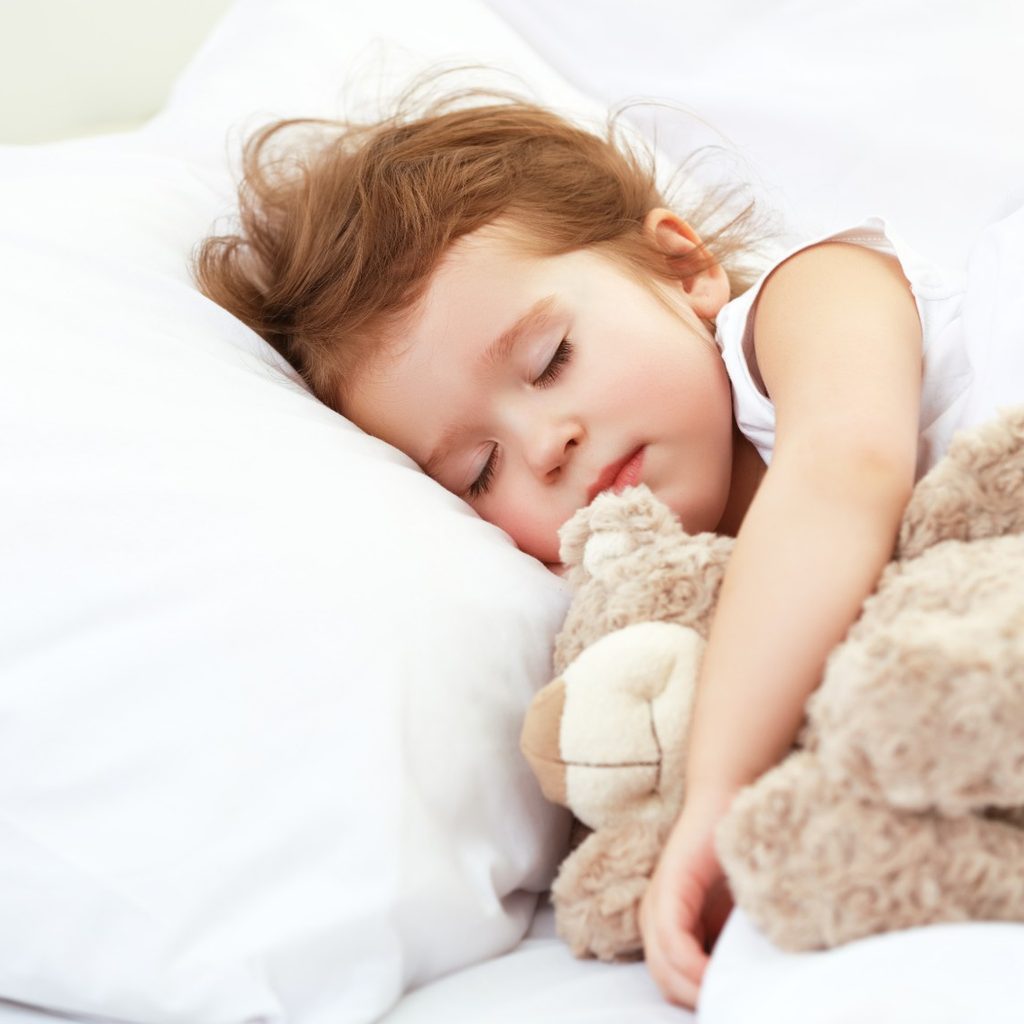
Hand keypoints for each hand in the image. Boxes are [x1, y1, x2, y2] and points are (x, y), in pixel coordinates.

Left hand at [639, 793, 735, 1007]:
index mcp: (667, 925)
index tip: (733, 1010)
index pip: (672, 984)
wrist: (728, 802)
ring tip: (730, 999)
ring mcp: (657, 901)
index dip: (698, 1003)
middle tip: (735, 1009)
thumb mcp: (736, 917)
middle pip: (665, 983)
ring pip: (664, 969)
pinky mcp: (668, 886)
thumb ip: (732, 950)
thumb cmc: (738, 860)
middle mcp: (654, 916)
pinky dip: (692, 965)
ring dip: (696, 991)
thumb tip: (745, 995)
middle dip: (697, 1003)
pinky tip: (714, 975)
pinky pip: (671, 941)